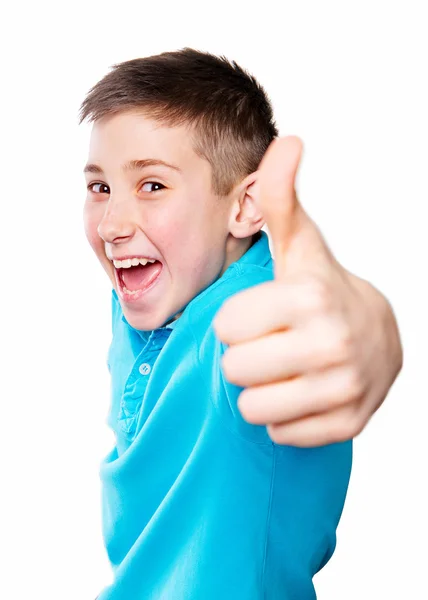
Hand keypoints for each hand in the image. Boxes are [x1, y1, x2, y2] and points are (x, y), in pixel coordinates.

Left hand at [213, 137, 401, 446]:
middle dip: (244, 357)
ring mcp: (344, 389)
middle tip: (271, 344)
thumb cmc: (319, 287)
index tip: (261, 314)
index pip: (225, 327)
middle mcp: (332, 343)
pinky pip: (281, 434)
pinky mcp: (348, 424)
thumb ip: (281, 198)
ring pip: (253, 408)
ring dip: (260, 390)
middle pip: (234, 370)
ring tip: (284, 369)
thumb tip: (288, 140)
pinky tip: (302, 392)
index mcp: (310, 297)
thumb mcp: (299, 244)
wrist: (378, 335)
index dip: (236, 321)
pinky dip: (284, 418)